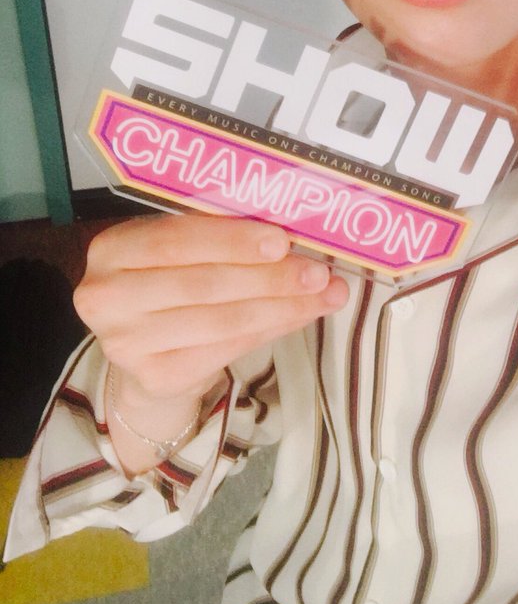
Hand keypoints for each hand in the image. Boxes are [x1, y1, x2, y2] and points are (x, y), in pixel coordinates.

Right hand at [75, 213, 347, 409]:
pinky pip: (226, 350)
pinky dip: (271, 329)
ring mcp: (126, 343)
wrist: (147, 352)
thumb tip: (293, 226)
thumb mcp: (183, 247)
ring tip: (325, 293)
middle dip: (269, 276)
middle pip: (203, 284)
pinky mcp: (154, 377)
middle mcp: (107, 298)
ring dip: (282, 306)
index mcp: (112, 249)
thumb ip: (223, 232)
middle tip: (318, 271)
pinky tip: (302, 314)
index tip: (282, 239)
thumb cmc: (172, 280)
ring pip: (221, 320)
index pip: (175, 240)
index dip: (232, 240)